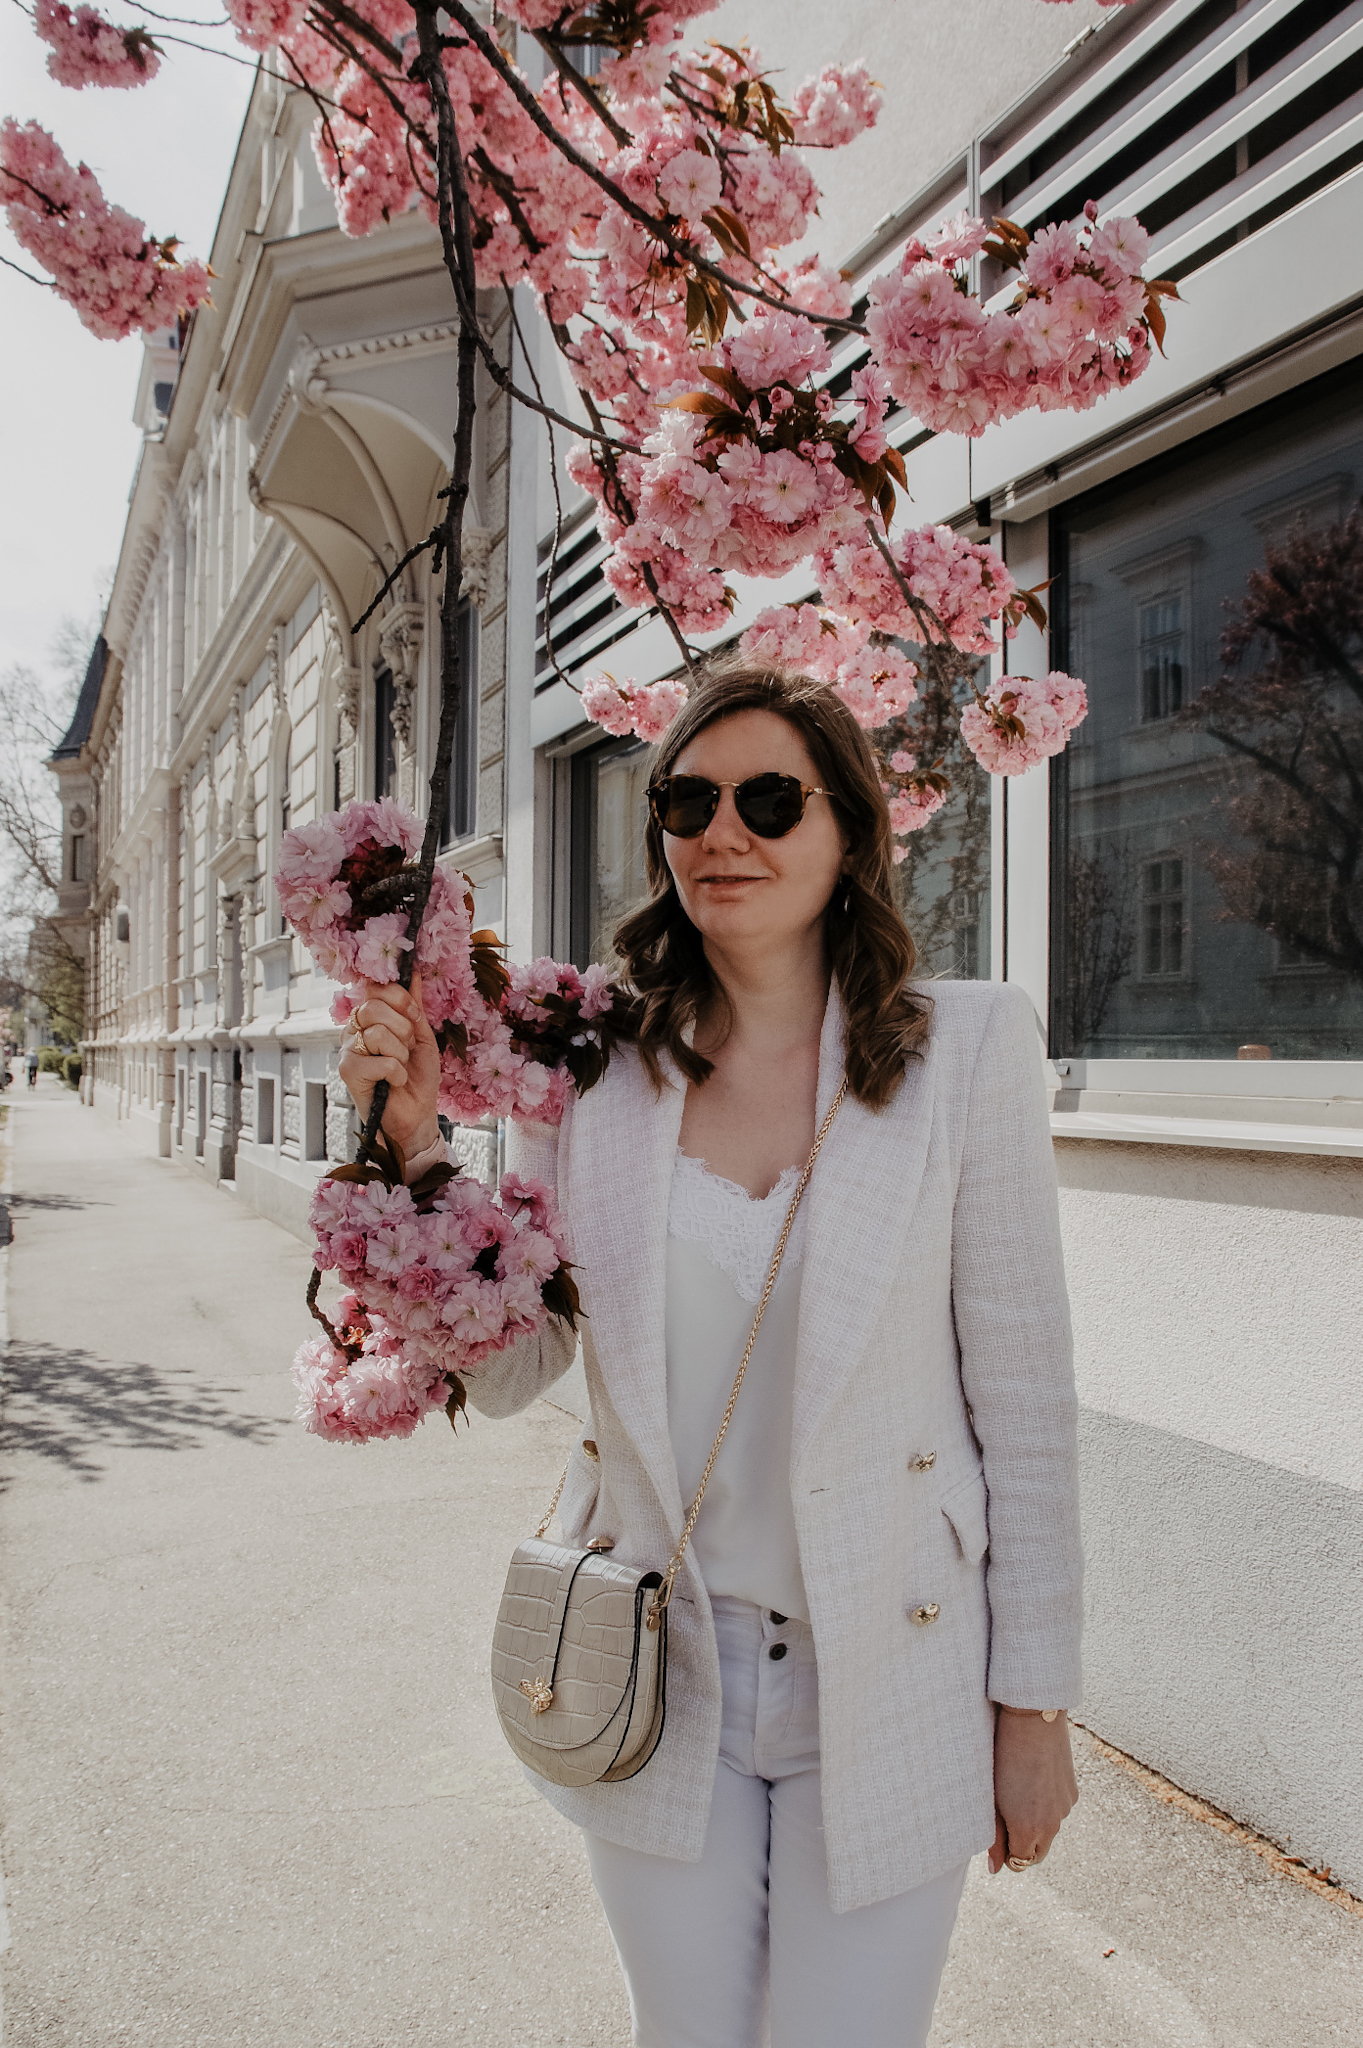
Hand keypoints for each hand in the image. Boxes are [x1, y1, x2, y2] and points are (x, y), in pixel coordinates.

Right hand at [338, 974, 441, 1160]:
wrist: (416, 1114)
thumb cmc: (418, 1076)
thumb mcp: (422, 1035)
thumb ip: (414, 1004)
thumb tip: (414, 970)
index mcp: (371, 1017)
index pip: (376, 988)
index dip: (400, 998)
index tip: (415, 1016)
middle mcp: (354, 1029)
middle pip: (372, 1007)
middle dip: (402, 1028)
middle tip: (407, 1047)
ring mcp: (348, 1049)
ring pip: (377, 1033)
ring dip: (401, 1053)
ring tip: (401, 1067)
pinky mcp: (347, 1071)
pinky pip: (379, 1060)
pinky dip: (397, 1073)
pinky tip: (395, 1082)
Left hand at [988, 1709, 1077, 1874]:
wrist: (1034, 1720)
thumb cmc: (1003, 1756)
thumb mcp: (993, 1797)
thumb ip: (994, 1837)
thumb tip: (995, 1869)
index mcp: (1029, 1829)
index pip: (1019, 1862)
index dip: (1006, 1852)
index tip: (997, 1835)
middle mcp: (1052, 1824)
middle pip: (1038, 1853)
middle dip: (1023, 1844)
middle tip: (1006, 1819)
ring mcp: (1065, 1808)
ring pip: (1049, 1830)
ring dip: (1036, 1821)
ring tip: (1019, 1791)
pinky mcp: (1073, 1792)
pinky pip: (1059, 1809)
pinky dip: (1047, 1804)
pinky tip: (1034, 1780)